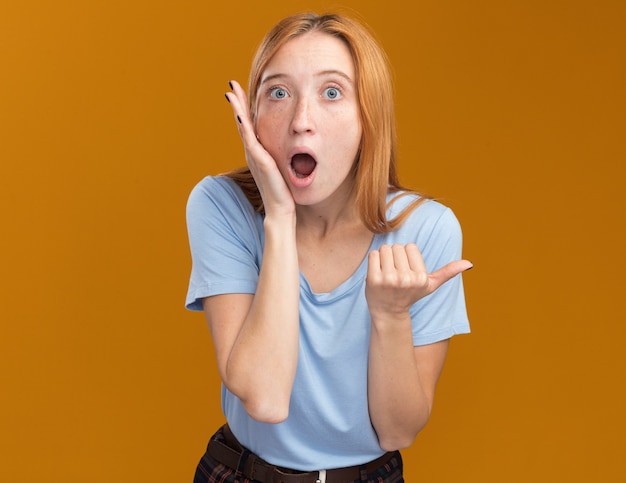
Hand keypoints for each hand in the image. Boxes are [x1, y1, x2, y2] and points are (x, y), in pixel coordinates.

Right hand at [225, 80, 294, 216]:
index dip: (244, 108)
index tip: (240, 92)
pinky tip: (240, 115)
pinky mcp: (260, 162)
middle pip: (242, 123)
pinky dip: (244, 127)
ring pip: (243, 128)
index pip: (249, 126)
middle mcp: (253, 153)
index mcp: (258, 153)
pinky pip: (250, 140)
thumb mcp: (283, 168)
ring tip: (231, 94)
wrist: (281, 210)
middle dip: (237, 103)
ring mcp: (254, 157)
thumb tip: (293, 150)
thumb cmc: (283, 192)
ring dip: (237, 110)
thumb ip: (282, 157)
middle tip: (231, 85)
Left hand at [365, 243, 471, 317]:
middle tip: (395, 272)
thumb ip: (448, 272)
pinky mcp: (373, 280)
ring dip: (384, 257)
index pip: (411, 247)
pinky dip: (374, 260)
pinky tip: (377, 273)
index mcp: (421, 278)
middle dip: (395, 256)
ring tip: (386, 272)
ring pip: (385, 249)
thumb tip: (470, 263)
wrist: (388, 312)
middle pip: (398, 247)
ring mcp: (389, 280)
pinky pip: (373, 255)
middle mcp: (406, 279)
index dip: (408, 256)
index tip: (407, 270)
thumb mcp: (430, 285)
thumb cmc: (410, 294)